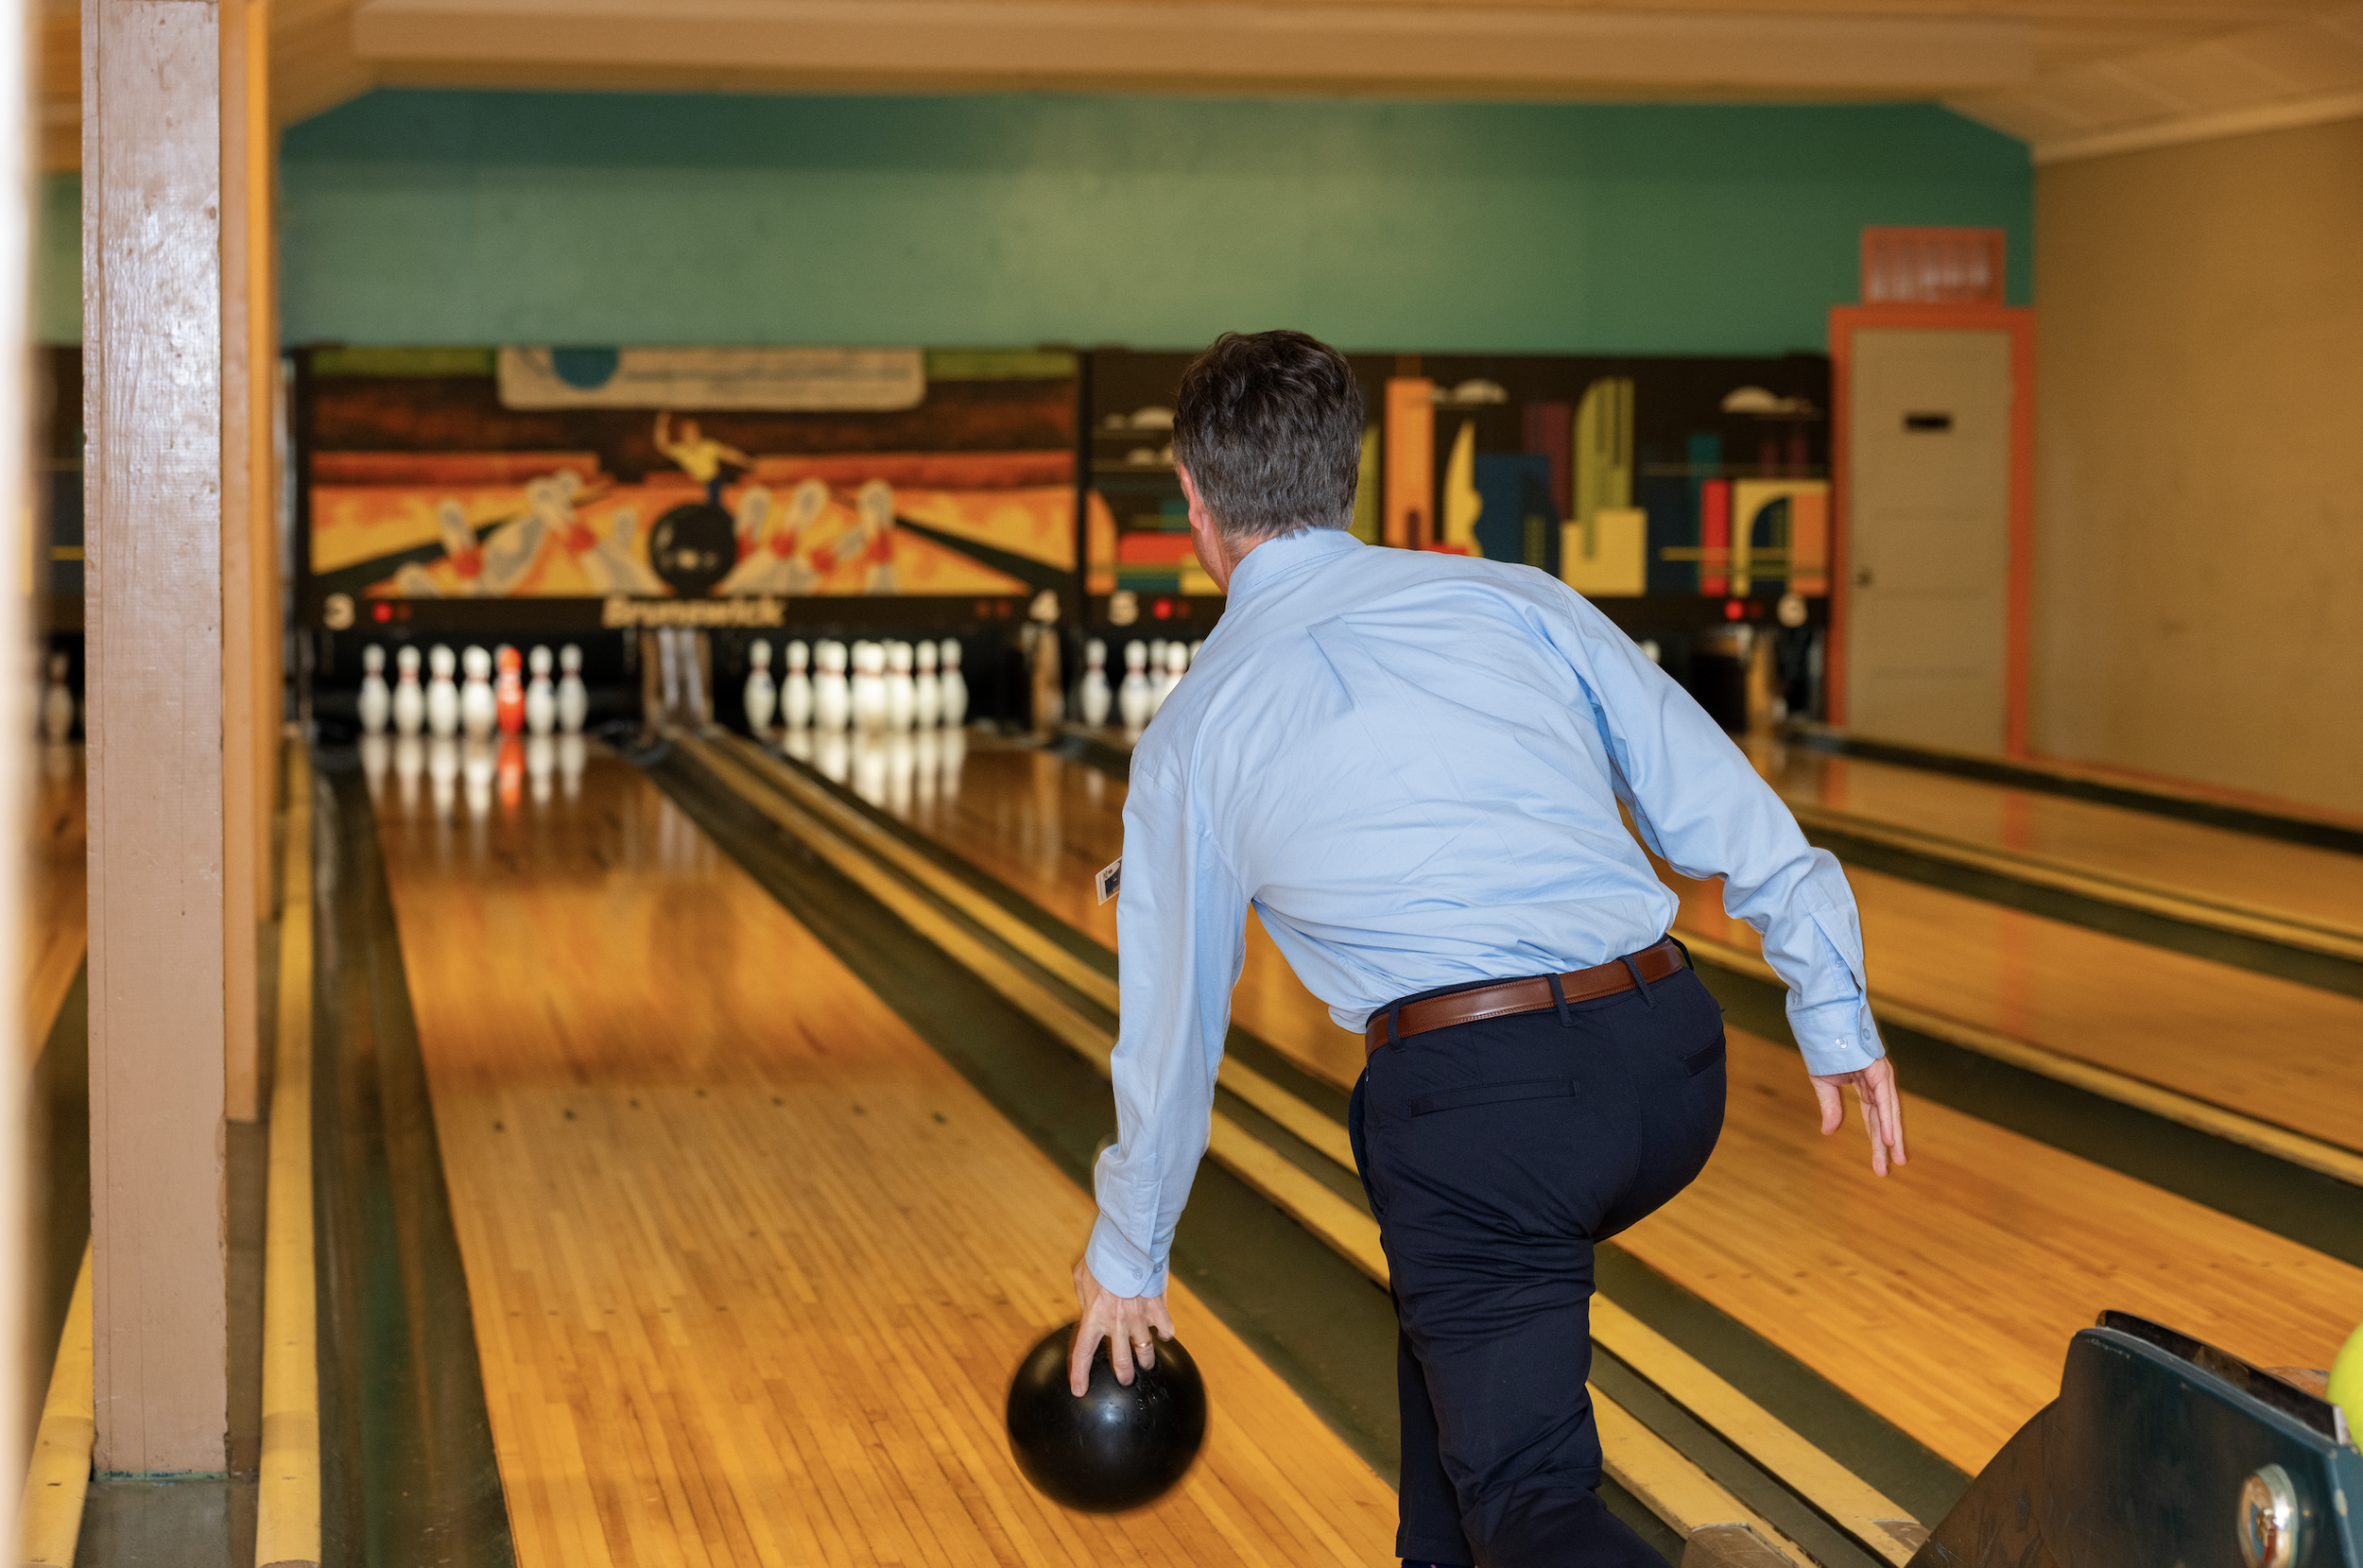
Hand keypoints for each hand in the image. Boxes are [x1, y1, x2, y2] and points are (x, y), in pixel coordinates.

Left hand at [1070, 1256, 1176, 1395]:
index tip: (1079, 1390)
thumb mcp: (1081, 1277)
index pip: (1083, 1353)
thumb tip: (1087, 1307)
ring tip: (1147, 1365)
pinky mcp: (1156, 1308)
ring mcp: (1139, 1318)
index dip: (1080, 1375)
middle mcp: (1116, 1323)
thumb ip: (1084, 1298)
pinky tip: (1166, 1334)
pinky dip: (1166, 1333)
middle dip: (1124, 1375)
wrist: (1125, 1245)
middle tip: (1126, 1380)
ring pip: (1145, 1350)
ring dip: (1146, 1360)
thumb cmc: (1100, 1259)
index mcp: (1093, 1317)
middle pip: (1121, 1361)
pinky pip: (1166, 1329)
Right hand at [1812, 1056, 1907, 1175]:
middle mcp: (1879, 1081)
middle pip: (1884, 1119)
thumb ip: (1831, 1108)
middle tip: (1890, 1169)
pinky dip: (1886, 1118)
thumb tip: (1828, 1133)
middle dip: (1887, 1145)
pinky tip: (1887, 1137)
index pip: (1875, 1117)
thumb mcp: (1824, 1083)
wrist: (1822, 1019)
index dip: (1877, 1140)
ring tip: (1896, 1160)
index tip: (1882, 1163)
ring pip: (1888, 1112)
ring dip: (1891, 1137)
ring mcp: (1881, 1074)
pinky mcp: (1878, 1069)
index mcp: (1868, 1084)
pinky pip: (1883, 1099)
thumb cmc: (1823, 1046)